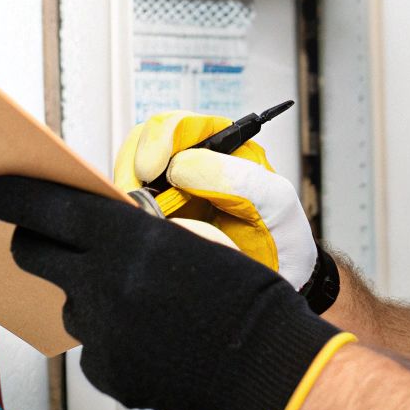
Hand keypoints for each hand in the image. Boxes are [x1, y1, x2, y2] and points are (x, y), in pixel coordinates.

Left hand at [0, 175, 343, 409]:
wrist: (272, 363)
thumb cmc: (245, 296)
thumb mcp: (192, 237)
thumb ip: (134, 229)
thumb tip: (90, 222)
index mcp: (129, 240)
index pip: (47, 208)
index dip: (15, 196)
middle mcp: (106, 285)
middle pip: (34, 253)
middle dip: (34, 240)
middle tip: (44, 236)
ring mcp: (103, 334)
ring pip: (69, 302)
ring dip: (90, 294)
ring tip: (141, 300)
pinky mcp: (109, 373)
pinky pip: (93, 346)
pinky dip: (113, 338)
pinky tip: (152, 336)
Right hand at [113, 111, 318, 289]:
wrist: (277, 283)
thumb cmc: (282, 241)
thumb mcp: (274, 204)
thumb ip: (235, 179)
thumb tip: (180, 166)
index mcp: (225, 150)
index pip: (182, 126)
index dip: (160, 140)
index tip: (150, 170)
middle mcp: (195, 165)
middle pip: (147, 142)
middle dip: (134, 164)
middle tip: (134, 193)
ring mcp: (173, 192)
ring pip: (132, 173)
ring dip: (128, 188)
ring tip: (138, 210)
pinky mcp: (159, 218)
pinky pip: (132, 205)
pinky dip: (128, 211)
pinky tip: (142, 223)